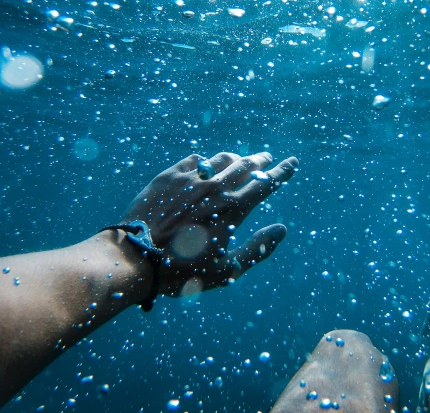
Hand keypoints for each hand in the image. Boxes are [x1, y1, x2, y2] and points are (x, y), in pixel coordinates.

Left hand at [121, 151, 297, 296]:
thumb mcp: (227, 270)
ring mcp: (192, 179)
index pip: (266, 183)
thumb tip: (281, 229)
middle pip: (246, 164)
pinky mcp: (170, 176)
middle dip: (261, 160)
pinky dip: (207, 161)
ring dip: (236, 158)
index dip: (283, 172)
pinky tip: (206, 165)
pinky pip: (196, 160)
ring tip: (240, 160)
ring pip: (221, 159)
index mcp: (234, 209)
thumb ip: (258, 249)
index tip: (292, 162)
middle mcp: (216, 188)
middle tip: (266, 158)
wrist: (137, 258)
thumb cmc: (183, 271)